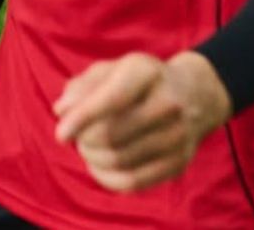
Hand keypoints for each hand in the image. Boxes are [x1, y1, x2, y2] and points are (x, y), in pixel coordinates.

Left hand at [53, 51, 231, 192]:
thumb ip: (81, 87)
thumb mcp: (110, 70)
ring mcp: (177, 135)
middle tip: (78, 136)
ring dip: (92, 159)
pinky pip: (133, 183)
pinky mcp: (178, 163)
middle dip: (84, 140)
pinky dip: (106, 178)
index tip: (60, 135)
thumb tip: (62, 111)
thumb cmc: (137, 81)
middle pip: (111, 135)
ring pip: (119, 161)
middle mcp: (168, 103)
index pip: (111, 99)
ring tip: (87, 147)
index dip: (81, 119)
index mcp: (146, 72)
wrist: (193, 94)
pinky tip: (98, 165)